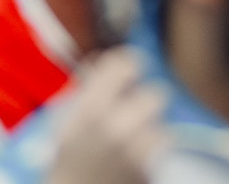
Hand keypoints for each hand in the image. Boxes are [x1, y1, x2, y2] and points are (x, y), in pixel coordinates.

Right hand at [45, 49, 164, 183]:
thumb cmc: (68, 160)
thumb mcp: (66, 121)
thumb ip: (86, 90)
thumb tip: (100, 59)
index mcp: (91, 109)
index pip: (124, 65)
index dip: (129, 64)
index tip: (130, 69)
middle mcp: (116, 127)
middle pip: (155, 94)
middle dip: (145, 100)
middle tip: (133, 107)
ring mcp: (134, 151)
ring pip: (160, 121)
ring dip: (150, 125)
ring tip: (131, 136)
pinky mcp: (147, 170)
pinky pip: (162, 146)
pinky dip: (153, 147)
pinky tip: (135, 153)